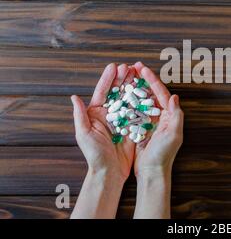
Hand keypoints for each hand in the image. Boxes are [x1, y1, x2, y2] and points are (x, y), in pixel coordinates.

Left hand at [71, 63, 135, 182]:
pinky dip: (143, 100)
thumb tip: (74, 97)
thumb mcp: (84, 134)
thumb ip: (80, 115)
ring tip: (139, 74)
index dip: (108, 79)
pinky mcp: (133, 126)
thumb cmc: (94, 155)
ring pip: (129, 98)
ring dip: (134, 85)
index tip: (114, 66)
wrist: (109, 172)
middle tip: (130, 66)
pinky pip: (139, 110)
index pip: (102, 92)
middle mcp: (110, 114)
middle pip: (117, 91)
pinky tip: (148, 91)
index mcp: (96, 113)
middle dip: (123, 78)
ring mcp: (122, 119)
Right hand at [133, 62, 183, 177]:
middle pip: (151, 92)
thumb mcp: (173, 136)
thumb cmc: (164, 155)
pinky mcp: (140, 127)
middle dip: (143, 79)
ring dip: (135, 87)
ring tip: (127, 75)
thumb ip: (176, 116)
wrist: (152, 172)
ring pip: (142, 99)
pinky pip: (134, 110)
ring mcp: (150, 121)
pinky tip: (121, 93)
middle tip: (134, 67)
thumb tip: (175, 97)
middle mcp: (161, 116)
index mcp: (169, 115)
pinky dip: (129, 100)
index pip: (161, 92)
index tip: (143, 68)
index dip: (152, 79)